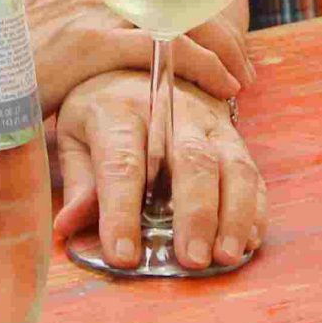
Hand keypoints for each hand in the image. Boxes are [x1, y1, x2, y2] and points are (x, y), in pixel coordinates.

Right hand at [20, 0, 248, 113]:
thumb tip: (78, 47)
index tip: (211, 29)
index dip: (189, 6)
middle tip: (240, 59)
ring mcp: (89, 9)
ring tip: (240, 77)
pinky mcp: (89, 41)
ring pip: (179, 18)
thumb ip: (59, 28)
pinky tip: (220, 87)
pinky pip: (164, 49)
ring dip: (220, 49)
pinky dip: (200, 67)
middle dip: (216, 26)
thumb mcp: (26, 31)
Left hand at [55, 69, 266, 270]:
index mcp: (118, 111)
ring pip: (232, 164)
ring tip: (225, 256)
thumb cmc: (101, 111)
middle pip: (190, 160)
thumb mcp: (76, 136)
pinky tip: (248, 240)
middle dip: (195, 213)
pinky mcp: (232, 132)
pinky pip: (252, 171)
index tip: (123, 256)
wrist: (138, 62)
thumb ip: (79, 183)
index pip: (122, 164)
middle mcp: (170, 111)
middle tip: (192, 260)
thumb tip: (67, 228)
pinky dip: (255, 207)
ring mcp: (207, 120)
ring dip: (234, 213)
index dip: (122, 212)